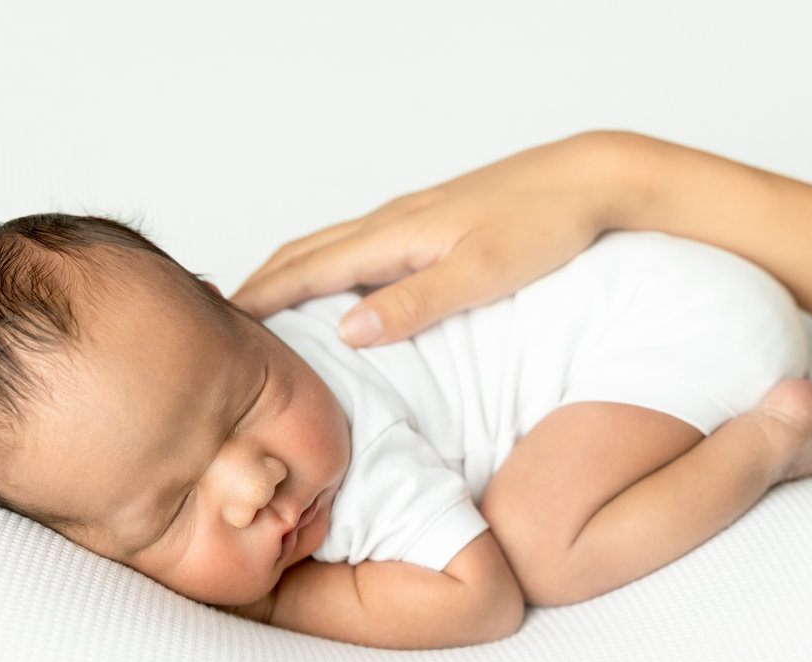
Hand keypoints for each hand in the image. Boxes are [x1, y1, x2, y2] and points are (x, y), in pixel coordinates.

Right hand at [231, 132, 622, 345]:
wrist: (588, 180)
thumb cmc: (544, 225)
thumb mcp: (481, 274)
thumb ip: (415, 304)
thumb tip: (348, 332)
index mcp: (395, 235)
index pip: (307, 270)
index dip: (261, 299)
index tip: (223, 327)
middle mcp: (393, 222)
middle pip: (306, 252)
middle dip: (261, 286)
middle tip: (225, 323)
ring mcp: (410, 220)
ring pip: (330, 246)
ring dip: (290, 274)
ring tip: (265, 307)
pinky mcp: (431, 223)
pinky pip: (359, 246)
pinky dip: (326, 267)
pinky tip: (337, 288)